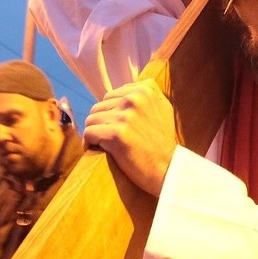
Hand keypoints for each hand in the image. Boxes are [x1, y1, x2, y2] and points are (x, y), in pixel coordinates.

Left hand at [84, 80, 177, 196]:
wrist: (169, 168)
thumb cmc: (163, 142)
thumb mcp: (162, 109)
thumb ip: (145, 96)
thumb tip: (124, 89)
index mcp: (144, 89)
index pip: (110, 96)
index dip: (111, 113)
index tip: (116, 127)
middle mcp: (135, 98)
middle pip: (99, 106)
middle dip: (102, 123)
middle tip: (110, 138)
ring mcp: (126, 116)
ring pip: (91, 119)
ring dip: (95, 133)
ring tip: (105, 144)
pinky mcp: (117, 134)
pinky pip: (89, 133)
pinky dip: (89, 143)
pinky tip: (96, 149)